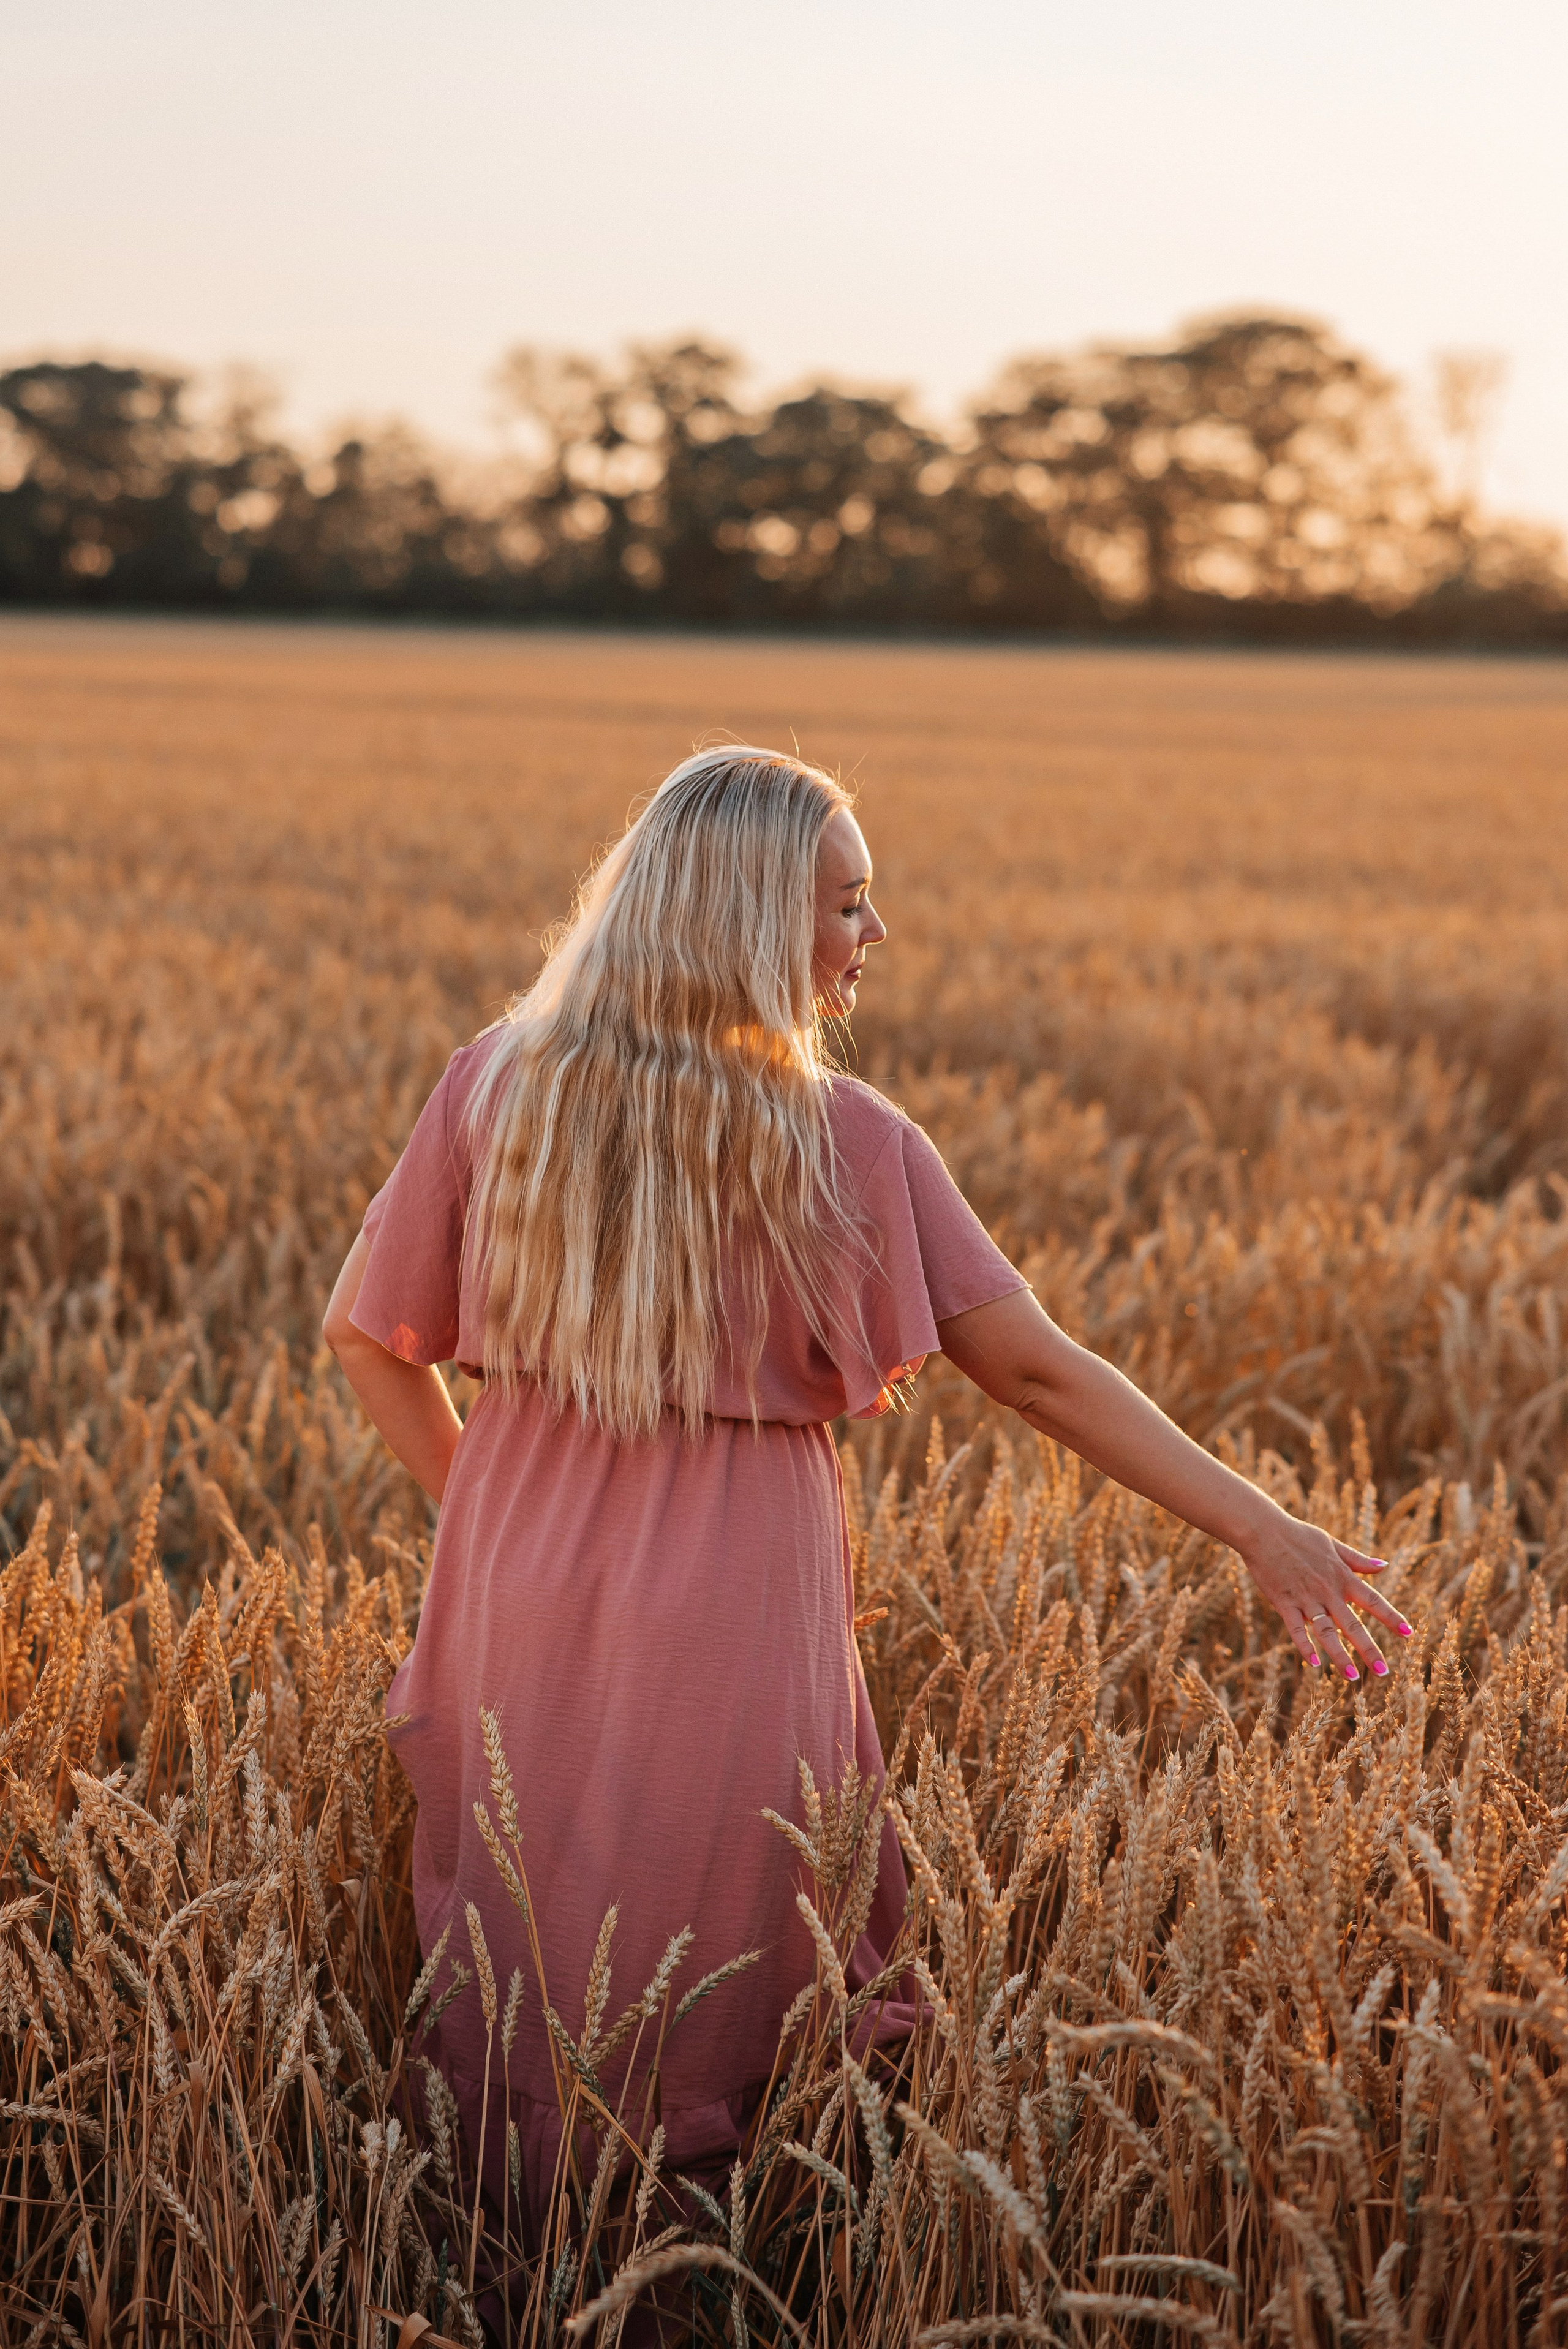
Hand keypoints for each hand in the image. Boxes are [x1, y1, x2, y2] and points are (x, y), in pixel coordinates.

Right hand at [1236, 1506, 1412, 1680]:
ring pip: (1326, 1632)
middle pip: (1352, 1624)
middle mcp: (1327, 1591)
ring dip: (1340, 1656)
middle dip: (1368, 1649)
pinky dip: (1304, 1646)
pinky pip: (1296, 1629)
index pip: (1372, 1600)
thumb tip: (1384, 1566)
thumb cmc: (1298, 1535)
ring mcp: (1305, 1598)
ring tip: (1352, 1677)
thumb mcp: (1332, 1544)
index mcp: (1342, 1576)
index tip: (1408, 1633)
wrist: (1264, 1530)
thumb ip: (1357, 1560)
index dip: (1390, 1617)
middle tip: (1383, 1672)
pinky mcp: (1284, 1603)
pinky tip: (1313, 1664)